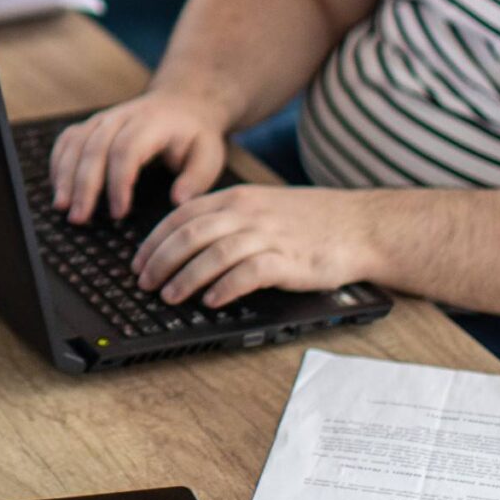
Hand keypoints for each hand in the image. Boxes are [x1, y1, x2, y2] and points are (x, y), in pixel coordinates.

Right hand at [49, 87, 231, 222]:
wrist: (184, 103)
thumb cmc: (195, 135)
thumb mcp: (209, 155)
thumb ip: (196, 179)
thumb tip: (177, 202)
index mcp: (152, 123)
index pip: (127, 150)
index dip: (119, 182)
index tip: (119, 213)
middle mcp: (123, 116)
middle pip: (95, 148)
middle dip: (84, 185)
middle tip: (79, 218)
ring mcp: (104, 118)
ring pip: (76, 143)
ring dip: (65, 176)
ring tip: (62, 207)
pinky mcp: (92, 124)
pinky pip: (68, 140)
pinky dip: (59, 162)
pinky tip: (58, 187)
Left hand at [130, 185, 374, 308]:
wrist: (362, 226)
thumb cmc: (310, 221)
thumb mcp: (263, 208)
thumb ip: (227, 219)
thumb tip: (185, 243)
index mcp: (237, 198)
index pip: (182, 215)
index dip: (154, 240)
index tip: (137, 262)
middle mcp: (248, 213)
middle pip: (190, 234)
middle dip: (159, 260)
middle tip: (143, 283)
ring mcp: (269, 235)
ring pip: (213, 253)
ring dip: (185, 276)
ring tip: (168, 295)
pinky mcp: (289, 260)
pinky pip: (248, 272)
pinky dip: (224, 287)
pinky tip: (211, 301)